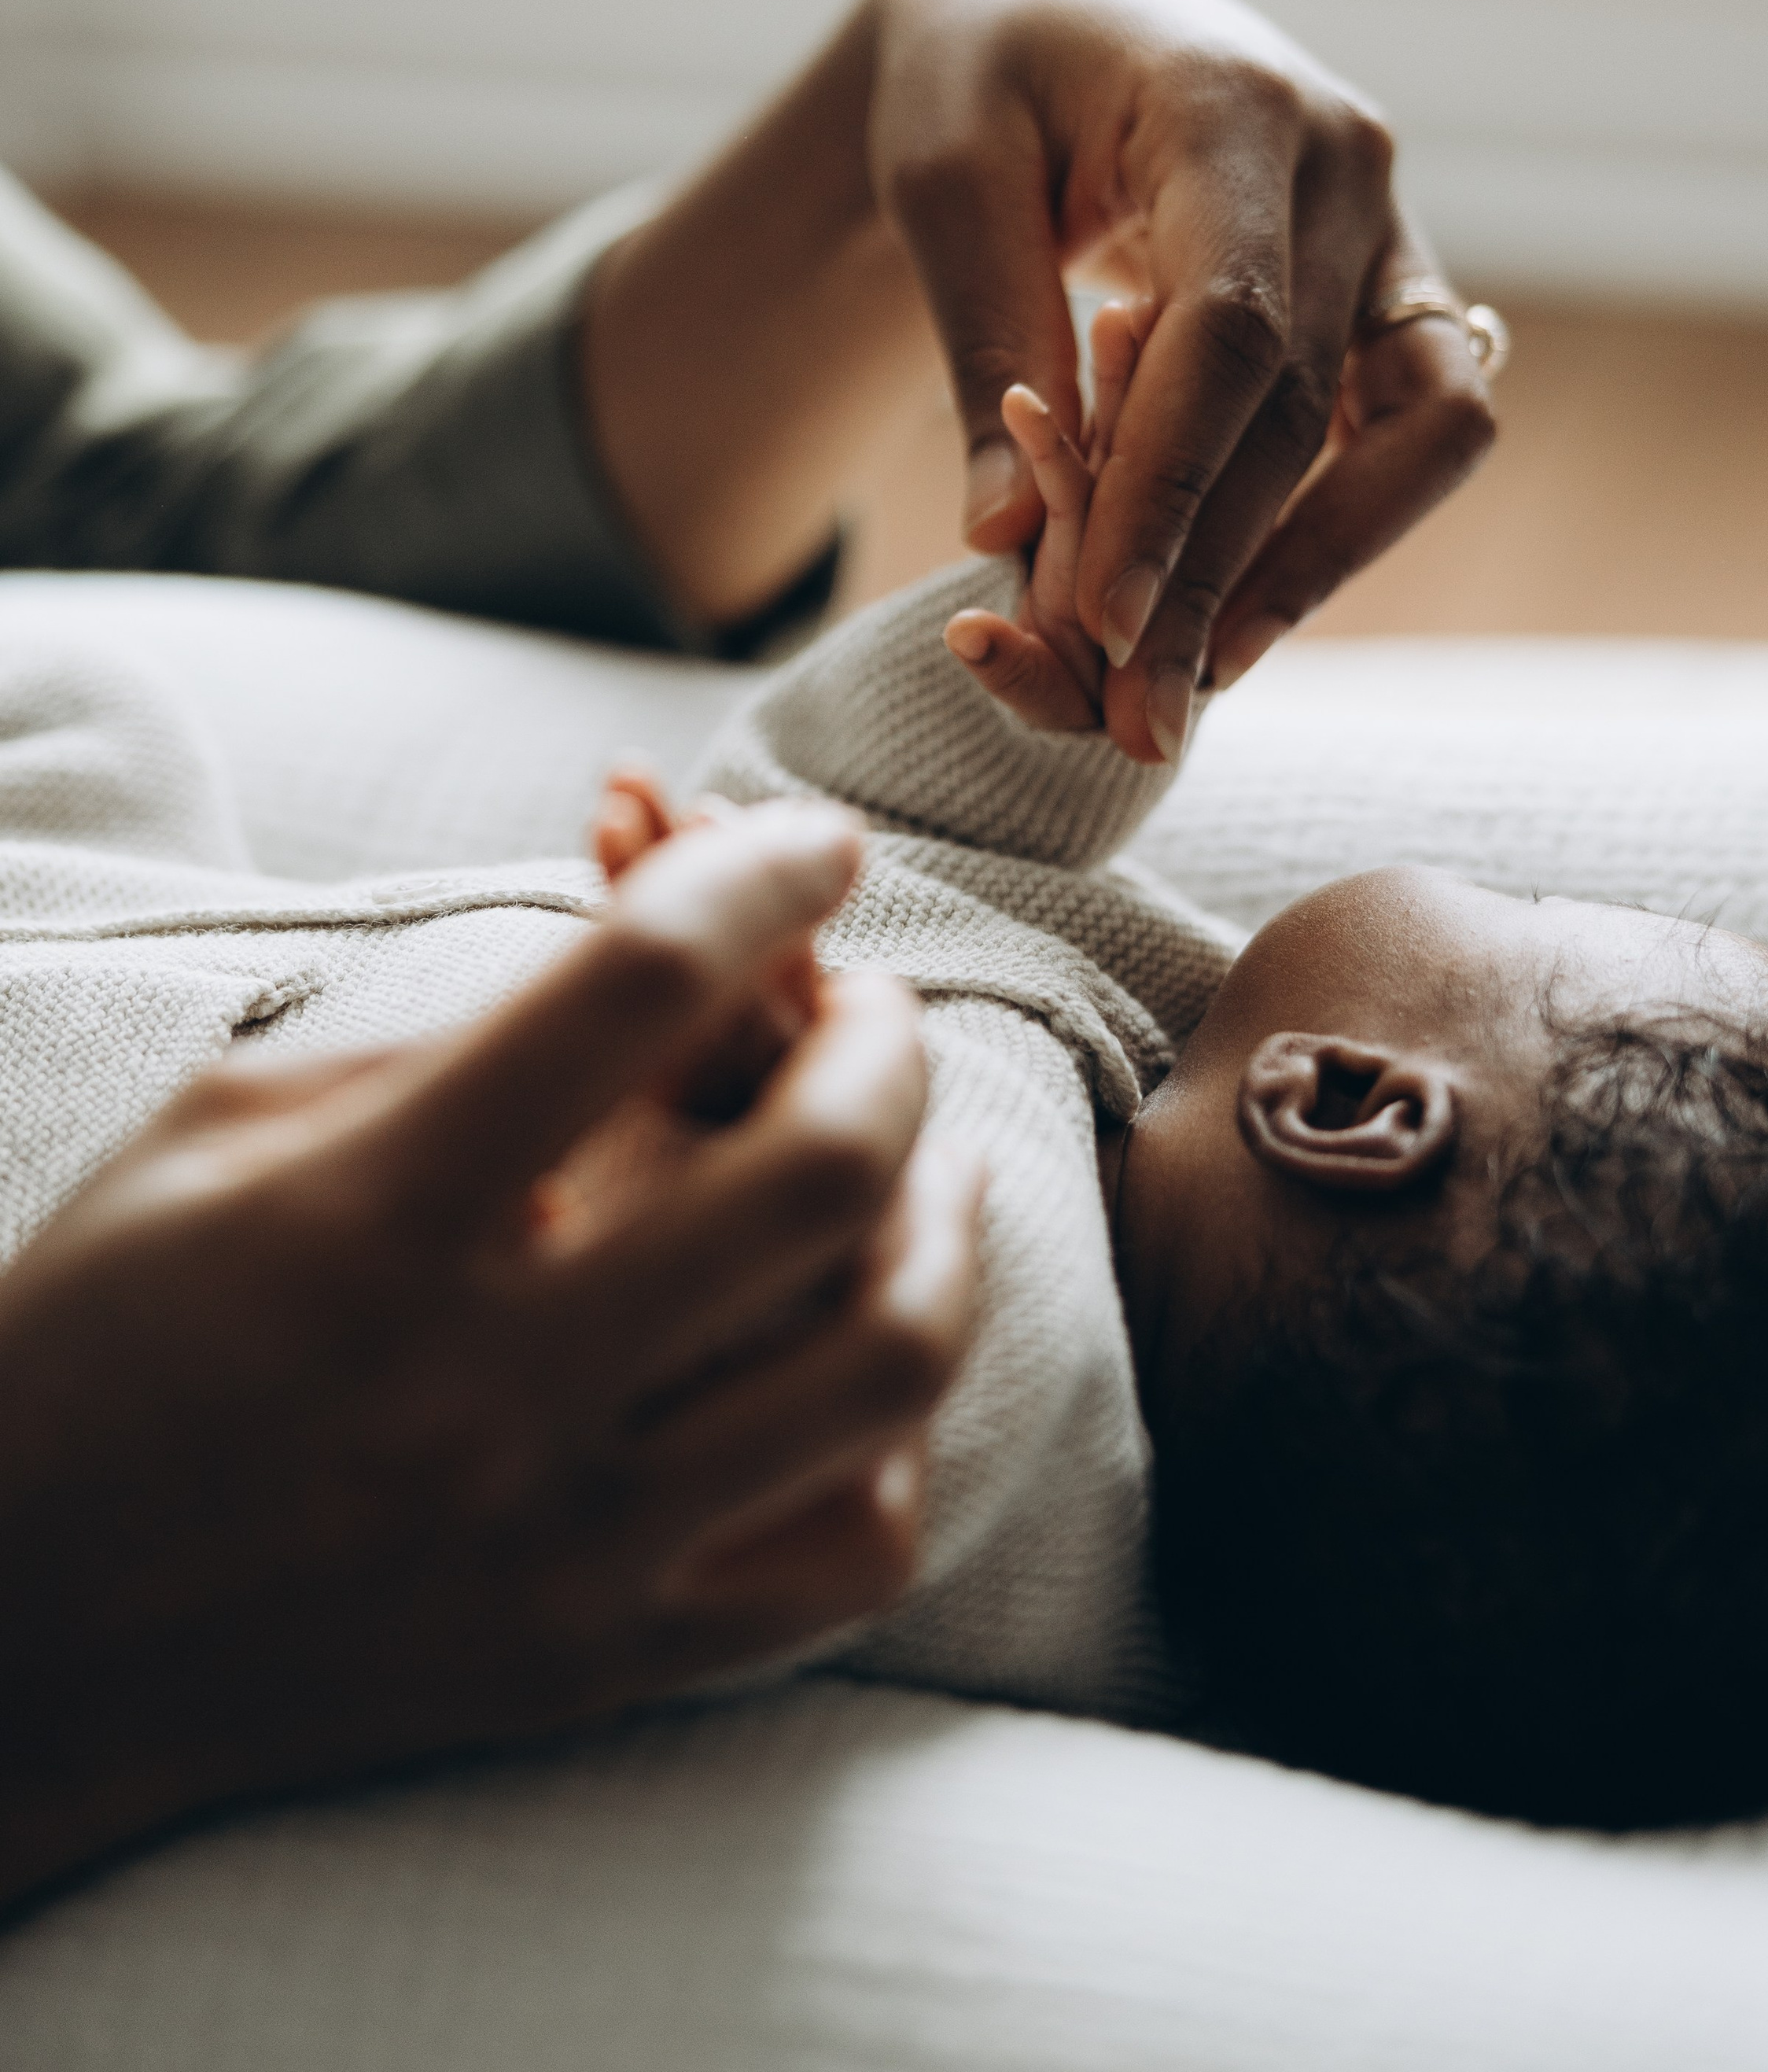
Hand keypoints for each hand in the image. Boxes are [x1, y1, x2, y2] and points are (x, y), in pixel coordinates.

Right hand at [0, 802, 978, 1908]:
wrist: (12, 1643)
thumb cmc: (101, 1342)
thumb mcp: (226, 1129)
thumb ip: (450, 1037)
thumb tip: (662, 959)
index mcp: (373, 1218)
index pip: (637, 985)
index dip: (758, 872)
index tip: (815, 839)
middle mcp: (484, 1385)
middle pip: (813, 1166)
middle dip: (884, 1039)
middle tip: (866, 1002)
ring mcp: (557, 1543)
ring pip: (879, 1361)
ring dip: (941, 1224)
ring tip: (928, 1158)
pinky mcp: (595, 1661)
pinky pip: (842, 1552)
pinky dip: (895, 1433)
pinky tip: (863, 1344)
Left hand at [869, 0, 1496, 762]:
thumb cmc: (976, 72)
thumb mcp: (944, 182)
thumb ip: (988, 348)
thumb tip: (1004, 541)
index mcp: (1233, 105)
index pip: (1230, 330)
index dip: (1171, 489)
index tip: (1101, 620)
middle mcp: (1348, 161)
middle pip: (1301, 406)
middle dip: (1215, 569)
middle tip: (1125, 707)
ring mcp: (1392, 223)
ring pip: (1405, 436)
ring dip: (1306, 570)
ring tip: (1195, 687)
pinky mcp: (1393, 287)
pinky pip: (1412, 430)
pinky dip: (1341, 528)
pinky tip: (1243, 622)